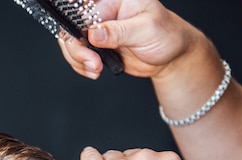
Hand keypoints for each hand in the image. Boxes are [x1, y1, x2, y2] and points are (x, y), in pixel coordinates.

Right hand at [57, 0, 203, 78]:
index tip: (80, 37)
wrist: (171, 57)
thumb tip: (93, 33)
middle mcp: (103, 12)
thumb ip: (119, 31)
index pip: (84, 4)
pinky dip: (81, 66)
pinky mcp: (96, 47)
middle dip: (77, 47)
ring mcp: (97, 30)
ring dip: (78, 59)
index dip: (74, 18)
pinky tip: (94, 71)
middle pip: (72, 25)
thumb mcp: (146, 30)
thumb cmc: (166, 35)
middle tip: (92, 62)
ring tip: (95, 69)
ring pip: (71, 41)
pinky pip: (77, 55)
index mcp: (114, 0)